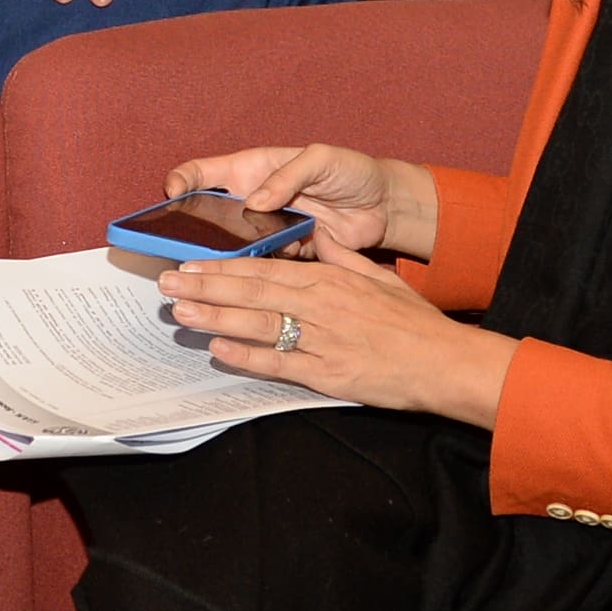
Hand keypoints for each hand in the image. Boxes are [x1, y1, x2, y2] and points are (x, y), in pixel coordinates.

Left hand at [152, 239, 514, 423]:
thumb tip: (316, 236)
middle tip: (167, 284)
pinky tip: (218, 350)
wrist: (444, 361)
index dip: (224, 266)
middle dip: (205, 287)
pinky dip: (245, 356)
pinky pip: (277, 363)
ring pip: (257, 325)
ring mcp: (321, 340)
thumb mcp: (378, 277)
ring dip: (215, 318)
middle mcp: (320, 305)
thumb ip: (342, 256)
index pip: (264, 268)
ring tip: (181, 313)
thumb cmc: (414, 322)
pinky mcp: (325, 374)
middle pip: (251, 292)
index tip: (191, 263)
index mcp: (329, 278)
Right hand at [155, 143, 437, 262]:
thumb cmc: (352, 170)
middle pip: (208, 217)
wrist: (384, 206)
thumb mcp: (322, 159)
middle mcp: (252, 200)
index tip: (173, 194)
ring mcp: (266, 230)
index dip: (182, 181)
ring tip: (200, 276)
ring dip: (217, 261)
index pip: (204, 173)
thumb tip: (256, 200)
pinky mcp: (284, 255)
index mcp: (253, 170)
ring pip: (230, 247)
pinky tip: (242, 288)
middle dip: (188, 233)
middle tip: (173, 249)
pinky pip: (259, 267)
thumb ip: (289, 175)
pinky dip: (250, 277)